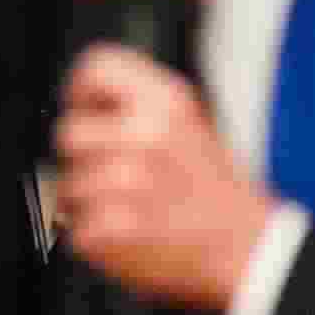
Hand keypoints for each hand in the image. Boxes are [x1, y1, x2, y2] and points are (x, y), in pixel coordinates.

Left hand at [49, 45, 277, 313]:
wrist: (247, 249)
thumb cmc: (217, 192)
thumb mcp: (190, 124)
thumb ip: (138, 106)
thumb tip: (88, 103)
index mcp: (167, 103)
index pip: (97, 66)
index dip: (82, 91)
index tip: (85, 110)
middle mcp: (144, 135)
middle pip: (69, 132)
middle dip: (84, 157)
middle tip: (115, 174)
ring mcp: (125, 182)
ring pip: (67, 185)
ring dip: (88, 201)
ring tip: (128, 207)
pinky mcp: (110, 227)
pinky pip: (74, 227)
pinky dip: (94, 236)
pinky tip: (127, 231)